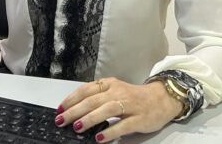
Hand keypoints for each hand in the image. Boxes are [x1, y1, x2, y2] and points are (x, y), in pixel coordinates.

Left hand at [55, 77, 183, 141]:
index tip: (59, 108)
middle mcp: (118, 92)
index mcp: (110, 84)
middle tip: (61, 120)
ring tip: (77, 127)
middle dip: (74, 111)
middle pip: (93, 100)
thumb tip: (75, 111)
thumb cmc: (135, 97)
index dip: (71, 99)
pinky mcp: (139, 119)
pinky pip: (123, 125)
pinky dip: (110, 131)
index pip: (86, 89)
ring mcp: (130, 105)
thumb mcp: (115, 91)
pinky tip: (100, 137)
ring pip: (106, 110)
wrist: (162, 98)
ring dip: (90, 119)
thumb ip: (98, 98)